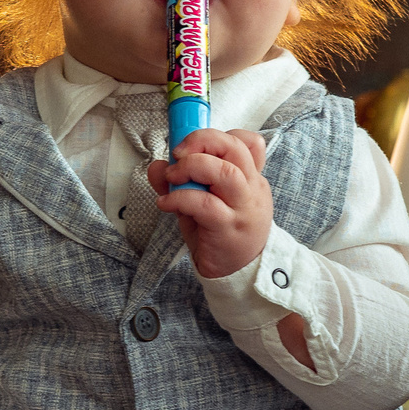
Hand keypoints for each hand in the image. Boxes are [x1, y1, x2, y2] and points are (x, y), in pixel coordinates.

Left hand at [146, 127, 272, 280]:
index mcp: (251, 178)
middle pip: (235, 147)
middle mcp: (251, 189)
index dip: (219, 135)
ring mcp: (242, 208)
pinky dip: (180, 198)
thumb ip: (181, 181)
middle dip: (202, 140)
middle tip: (178, 153)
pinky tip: (166, 203)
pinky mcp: (228, 228)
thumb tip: (156, 165)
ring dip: (192, 166)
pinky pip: (205, 204)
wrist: (239, 273)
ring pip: (225, 172)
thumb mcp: (202, 202)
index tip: (192, 145)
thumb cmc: (221, 234)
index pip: (249, 142)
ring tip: (172, 176)